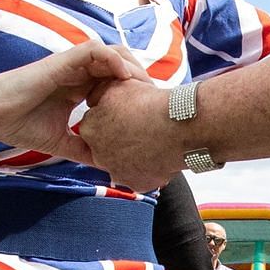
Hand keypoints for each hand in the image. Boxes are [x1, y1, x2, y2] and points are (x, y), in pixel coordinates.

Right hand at [0, 42, 140, 159]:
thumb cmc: (20, 124)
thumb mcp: (61, 142)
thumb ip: (84, 149)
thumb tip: (107, 165)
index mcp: (80, 89)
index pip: (116, 82)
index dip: (135, 93)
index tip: (148, 112)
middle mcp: (79, 74)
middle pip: (121, 65)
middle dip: (140, 78)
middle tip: (151, 100)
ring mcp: (71, 66)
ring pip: (112, 53)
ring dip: (130, 66)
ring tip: (141, 87)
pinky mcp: (61, 61)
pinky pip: (93, 50)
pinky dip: (111, 59)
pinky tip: (122, 76)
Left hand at [74, 78, 185, 192]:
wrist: (179, 125)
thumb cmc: (151, 105)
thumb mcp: (118, 86)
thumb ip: (99, 94)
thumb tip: (94, 99)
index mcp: (91, 130)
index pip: (91, 124)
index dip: (107, 118)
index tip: (120, 115)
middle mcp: (99, 155)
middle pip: (103, 147)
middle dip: (116, 139)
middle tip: (134, 128)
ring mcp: (118, 172)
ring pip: (121, 164)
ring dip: (130, 154)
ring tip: (149, 140)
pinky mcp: (138, 184)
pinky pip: (139, 176)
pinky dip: (146, 168)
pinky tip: (156, 153)